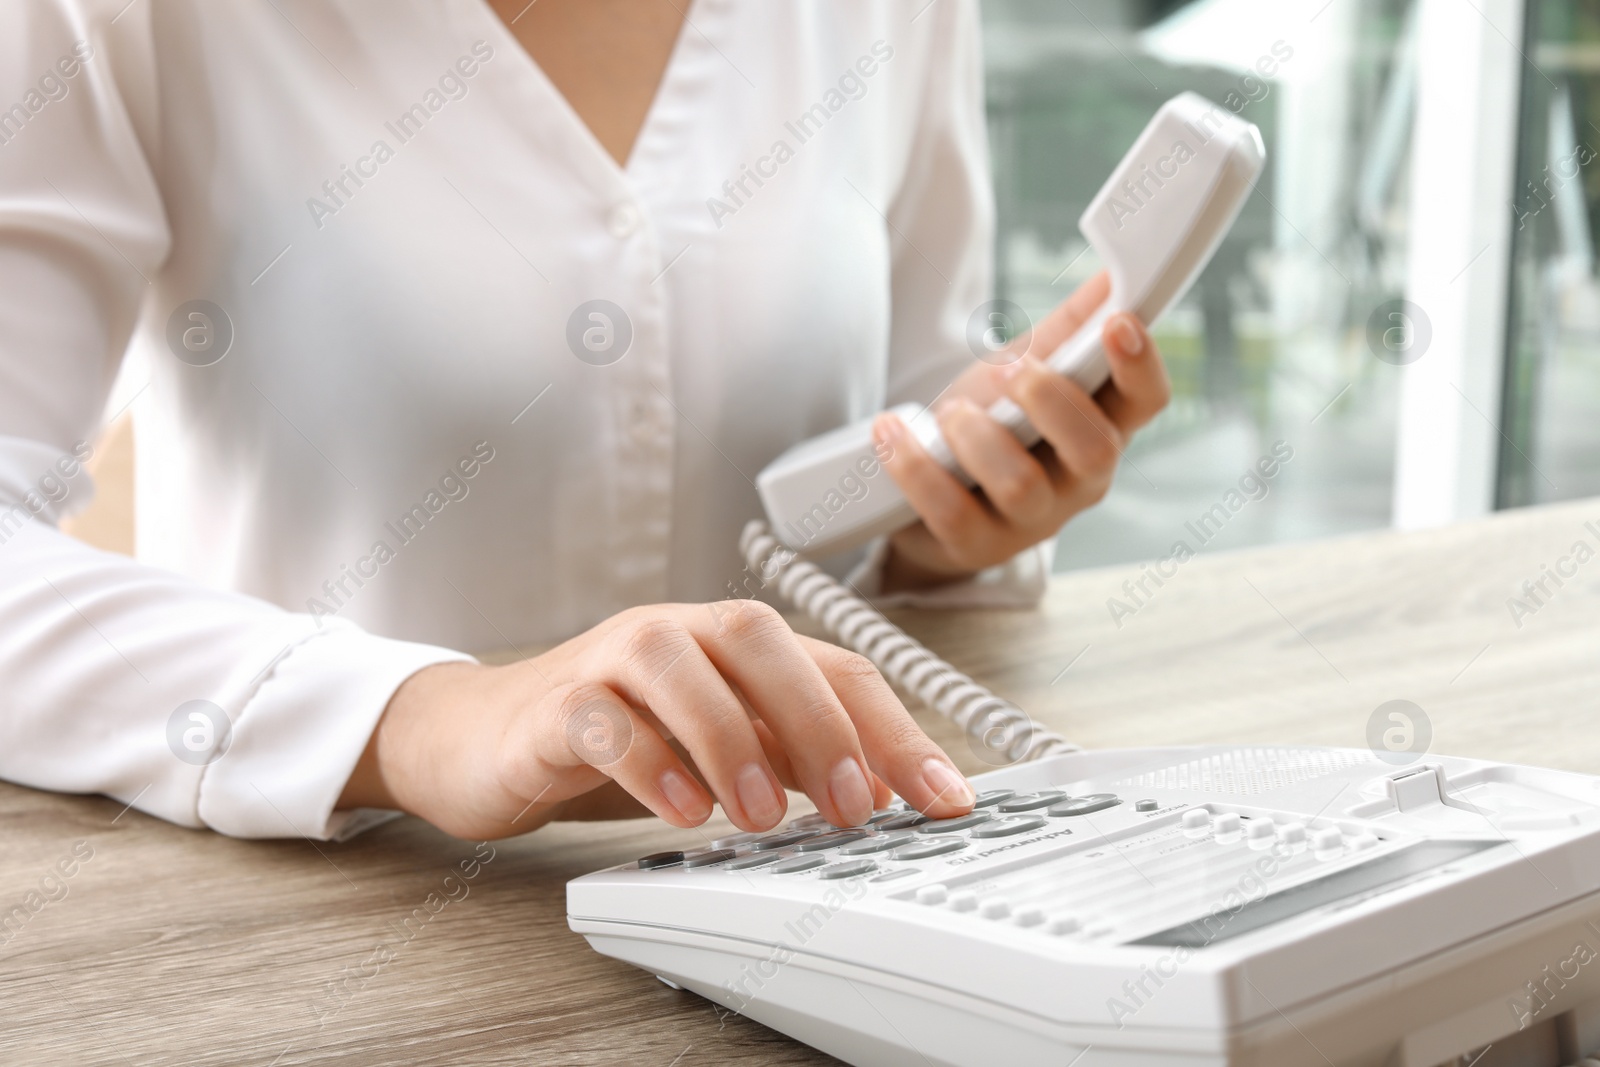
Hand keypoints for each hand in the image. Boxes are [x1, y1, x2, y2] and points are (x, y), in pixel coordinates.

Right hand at [338, 601, 975, 838]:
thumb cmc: (616, 738)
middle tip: (855, 804)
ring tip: (764, 815)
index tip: (944, 799)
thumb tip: (887, 792)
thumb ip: (792, 757)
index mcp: (733, 648)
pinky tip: (680, 810)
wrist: (484, 737)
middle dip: (820, 721)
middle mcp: (680, 636)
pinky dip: (648, 760)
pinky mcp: (553, 704)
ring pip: (678, 662)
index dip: (896, 730)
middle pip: (760, 638)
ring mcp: (612, 660)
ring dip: (732, 738)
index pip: (832, 665)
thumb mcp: (720, 748)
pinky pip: (601, 716)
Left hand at [874, 271, 1169, 591]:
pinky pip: (950, 512)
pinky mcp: (974, 544)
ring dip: (978, 437)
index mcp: (1102, 427)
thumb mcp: (1029, 368)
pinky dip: (915, 467)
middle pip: (1096, 450)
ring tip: (950, 411)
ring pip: (1021, 486)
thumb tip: (1118, 270)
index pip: (1147, 401)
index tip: (1119, 322)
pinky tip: (890, 432)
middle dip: (1049, 399)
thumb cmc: (996, 423)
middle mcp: (1078, 482)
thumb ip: (1072, 326)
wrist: (933, 496)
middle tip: (1008, 368)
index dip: (1142, 363)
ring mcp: (1029, 520)